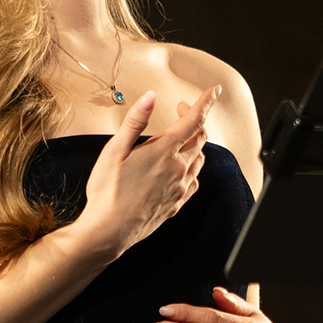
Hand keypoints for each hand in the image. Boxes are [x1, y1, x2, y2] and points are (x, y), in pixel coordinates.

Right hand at [74, 86, 219, 257]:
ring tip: (178, 137)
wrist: (109, 231)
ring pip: (199, 157)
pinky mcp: (178, 202)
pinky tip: (179, 166)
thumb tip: (150, 97)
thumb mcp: (114, 150)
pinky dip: (192, 166)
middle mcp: (177, 168)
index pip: (194, 120)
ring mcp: (180, 187)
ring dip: (194, 142)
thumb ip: (135, 121)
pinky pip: (194, 179)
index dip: (207, 102)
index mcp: (163, 152)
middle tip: (180, 109)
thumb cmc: (107, 192)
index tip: (215, 90)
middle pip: (200, 137)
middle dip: (194, 118)